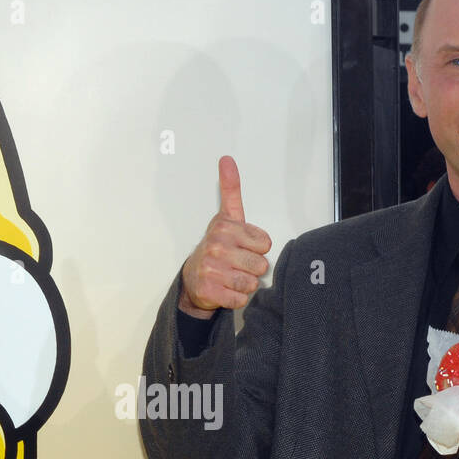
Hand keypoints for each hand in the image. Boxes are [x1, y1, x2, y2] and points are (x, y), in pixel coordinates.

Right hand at [179, 155, 271, 317]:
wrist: (193, 277)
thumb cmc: (216, 247)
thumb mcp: (227, 217)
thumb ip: (231, 189)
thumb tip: (227, 159)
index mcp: (225, 227)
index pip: (265, 244)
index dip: (257, 249)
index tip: (242, 247)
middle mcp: (216, 246)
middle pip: (261, 265)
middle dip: (252, 269)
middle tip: (237, 265)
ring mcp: (211, 269)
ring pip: (251, 283)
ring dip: (245, 284)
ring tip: (231, 277)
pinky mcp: (209, 291)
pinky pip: (240, 299)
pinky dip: (236, 299)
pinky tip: (226, 289)